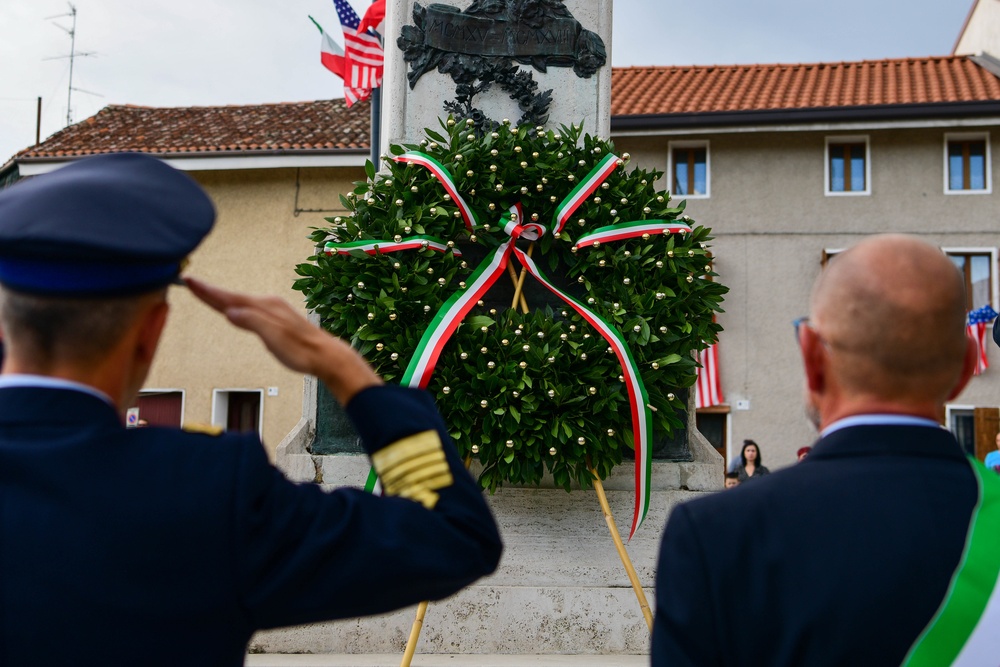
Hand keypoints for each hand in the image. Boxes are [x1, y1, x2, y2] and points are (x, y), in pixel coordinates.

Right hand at [184, 277, 381, 404]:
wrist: (326, 355)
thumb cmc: (300, 350)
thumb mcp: (274, 338)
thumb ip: (252, 323)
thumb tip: (230, 312)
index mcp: (265, 307)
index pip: (229, 298)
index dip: (207, 291)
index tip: (188, 280)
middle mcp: (268, 304)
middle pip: (233, 297)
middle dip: (210, 291)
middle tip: (189, 281)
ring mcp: (274, 310)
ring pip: (241, 301)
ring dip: (221, 297)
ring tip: (205, 292)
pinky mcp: (278, 318)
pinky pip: (249, 308)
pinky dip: (236, 305)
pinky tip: (235, 309)